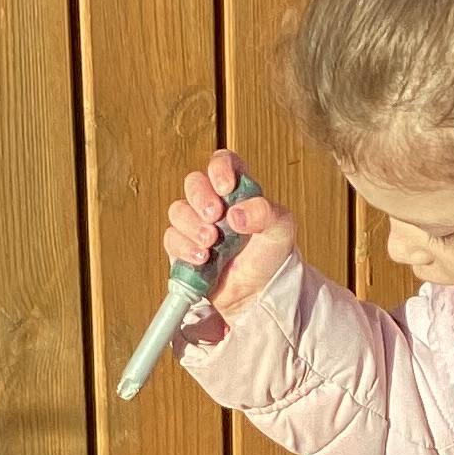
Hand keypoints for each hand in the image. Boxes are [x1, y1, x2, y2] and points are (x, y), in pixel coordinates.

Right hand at [164, 151, 296, 322]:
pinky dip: (184, 247)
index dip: (219, 168)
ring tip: (211, 242)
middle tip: (215, 216)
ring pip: (178, 210)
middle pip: (194, 183)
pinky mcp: (182, 247)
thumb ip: (265, 212)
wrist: (257, 292)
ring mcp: (195, 224)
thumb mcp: (281, 228)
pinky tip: (202, 259)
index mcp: (237, 188)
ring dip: (191, 225)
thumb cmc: (270, 254)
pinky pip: (172, 239)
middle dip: (200, 197)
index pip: (222, 162)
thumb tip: (235, 214)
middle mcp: (213, 202)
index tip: (225, 187)